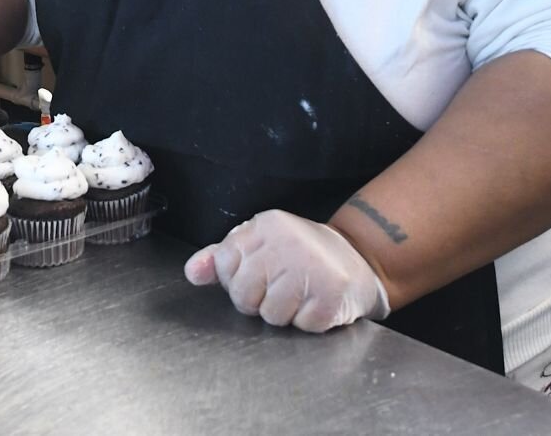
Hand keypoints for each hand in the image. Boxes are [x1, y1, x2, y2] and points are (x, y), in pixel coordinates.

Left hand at [184, 210, 389, 331]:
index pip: (224, 264)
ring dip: (283, 313)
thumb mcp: (260, 245)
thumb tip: (192, 272)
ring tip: (299, 294)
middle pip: (243, 293)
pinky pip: (300, 326)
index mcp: (266, 225)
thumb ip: (222, 257)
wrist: (357, 260)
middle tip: (279, 288)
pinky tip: (316, 302)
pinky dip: (306, 321)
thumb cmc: (300, 255)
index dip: (235, 279)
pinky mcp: (331, 295)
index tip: (256, 274)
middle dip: (257, 300)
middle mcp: (288, 242)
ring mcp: (312, 268)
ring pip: (270, 315)